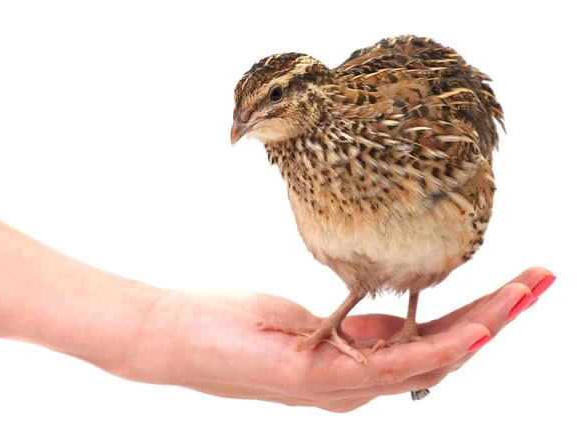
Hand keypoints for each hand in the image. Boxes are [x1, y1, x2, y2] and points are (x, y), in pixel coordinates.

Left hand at [117, 266, 553, 412]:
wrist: (179, 338)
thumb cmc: (238, 325)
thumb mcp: (308, 321)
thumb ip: (351, 328)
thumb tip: (385, 318)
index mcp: (357, 364)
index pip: (431, 339)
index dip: (478, 314)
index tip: (514, 283)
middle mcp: (358, 383)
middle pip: (441, 349)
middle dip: (496, 316)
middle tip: (540, 282)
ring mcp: (340, 386)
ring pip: (425, 359)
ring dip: (480, 328)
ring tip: (522, 297)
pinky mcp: (316, 377)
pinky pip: (386, 366)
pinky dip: (433, 352)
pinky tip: (469, 334)